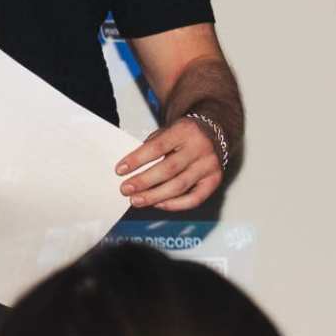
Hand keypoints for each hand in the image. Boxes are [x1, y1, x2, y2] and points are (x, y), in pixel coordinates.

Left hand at [113, 115, 229, 212]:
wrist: (214, 132)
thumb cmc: (184, 134)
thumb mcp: (167, 130)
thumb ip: (152, 146)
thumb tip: (131, 170)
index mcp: (185, 130)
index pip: (157, 147)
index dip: (137, 160)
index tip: (120, 170)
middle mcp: (200, 148)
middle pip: (168, 169)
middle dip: (144, 181)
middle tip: (126, 189)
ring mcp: (209, 165)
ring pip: (180, 186)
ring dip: (155, 196)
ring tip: (137, 200)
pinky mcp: (215, 180)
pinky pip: (194, 199)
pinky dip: (175, 204)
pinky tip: (159, 204)